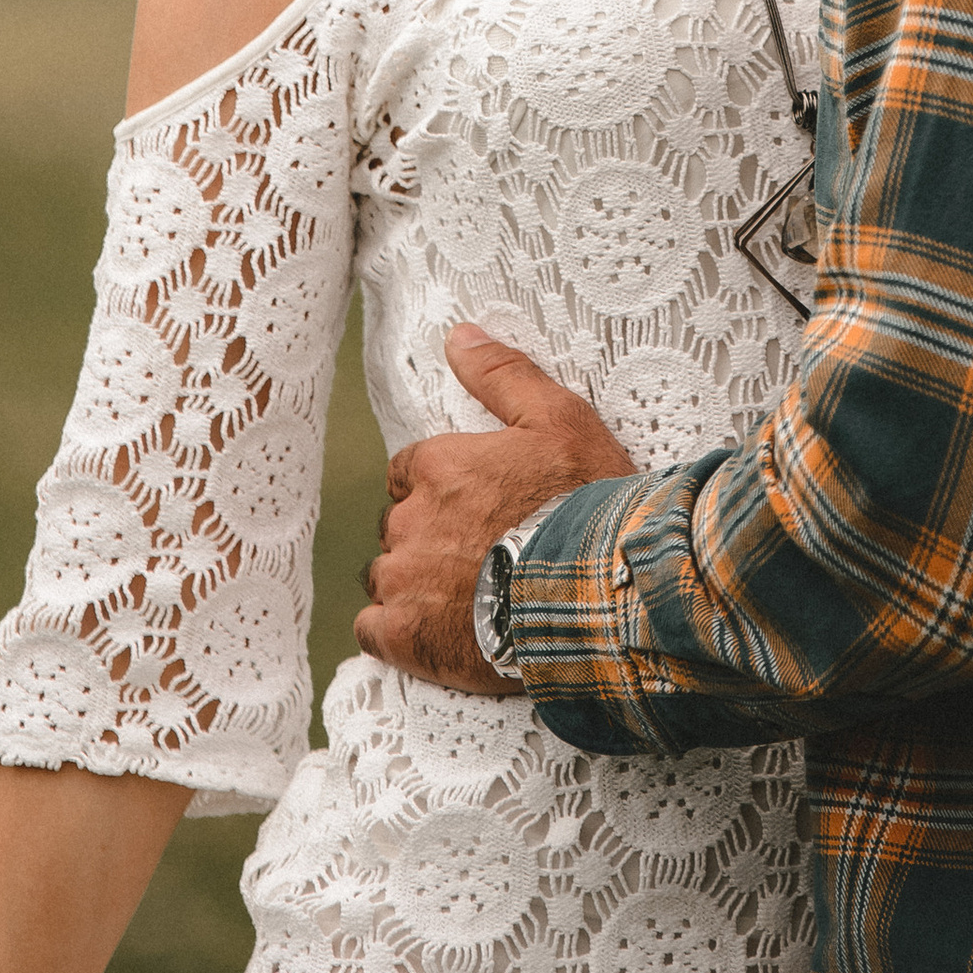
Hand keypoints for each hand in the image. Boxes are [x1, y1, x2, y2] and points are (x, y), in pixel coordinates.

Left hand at [357, 327, 635, 692]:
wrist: (600, 593)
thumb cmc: (585, 503)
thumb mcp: (559, 420)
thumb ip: (502, 375)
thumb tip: (459, 335)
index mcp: (436, 467)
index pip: (408, 474)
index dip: (441, 492)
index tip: (476, 511)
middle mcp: (409, 521)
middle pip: (399, 528)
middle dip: (428, 539)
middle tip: (481, 559)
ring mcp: (404, 581)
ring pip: (386, 578)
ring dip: (414, 587)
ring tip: (467, 603)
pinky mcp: (405, 637)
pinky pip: (373, 633)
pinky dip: (396, 635)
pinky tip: (436, 637)